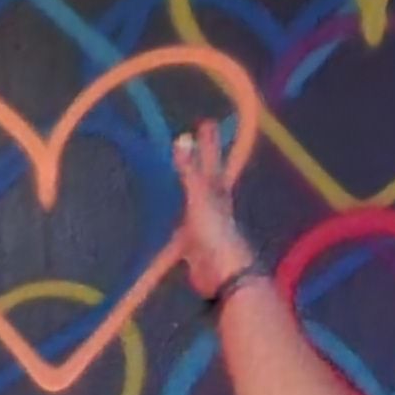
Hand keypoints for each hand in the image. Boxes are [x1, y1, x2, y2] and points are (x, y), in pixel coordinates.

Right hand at [172, 120, 262, 300]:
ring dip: (190, 188)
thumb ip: (191, 171)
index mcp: (217, 191)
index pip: (212, 160)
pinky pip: (184, 223)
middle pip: (207, 177)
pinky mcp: (194, 243)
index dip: (209, 143)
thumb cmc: (214, 231)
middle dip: (202, 162)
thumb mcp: (200, 197)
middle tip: (194, 144)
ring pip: (196, 199)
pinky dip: (179, 216)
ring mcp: (204, 223)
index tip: (208, 122)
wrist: (222, 271)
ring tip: (182, 175)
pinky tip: (173, 217)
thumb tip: (182, 138)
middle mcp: (213, 203)